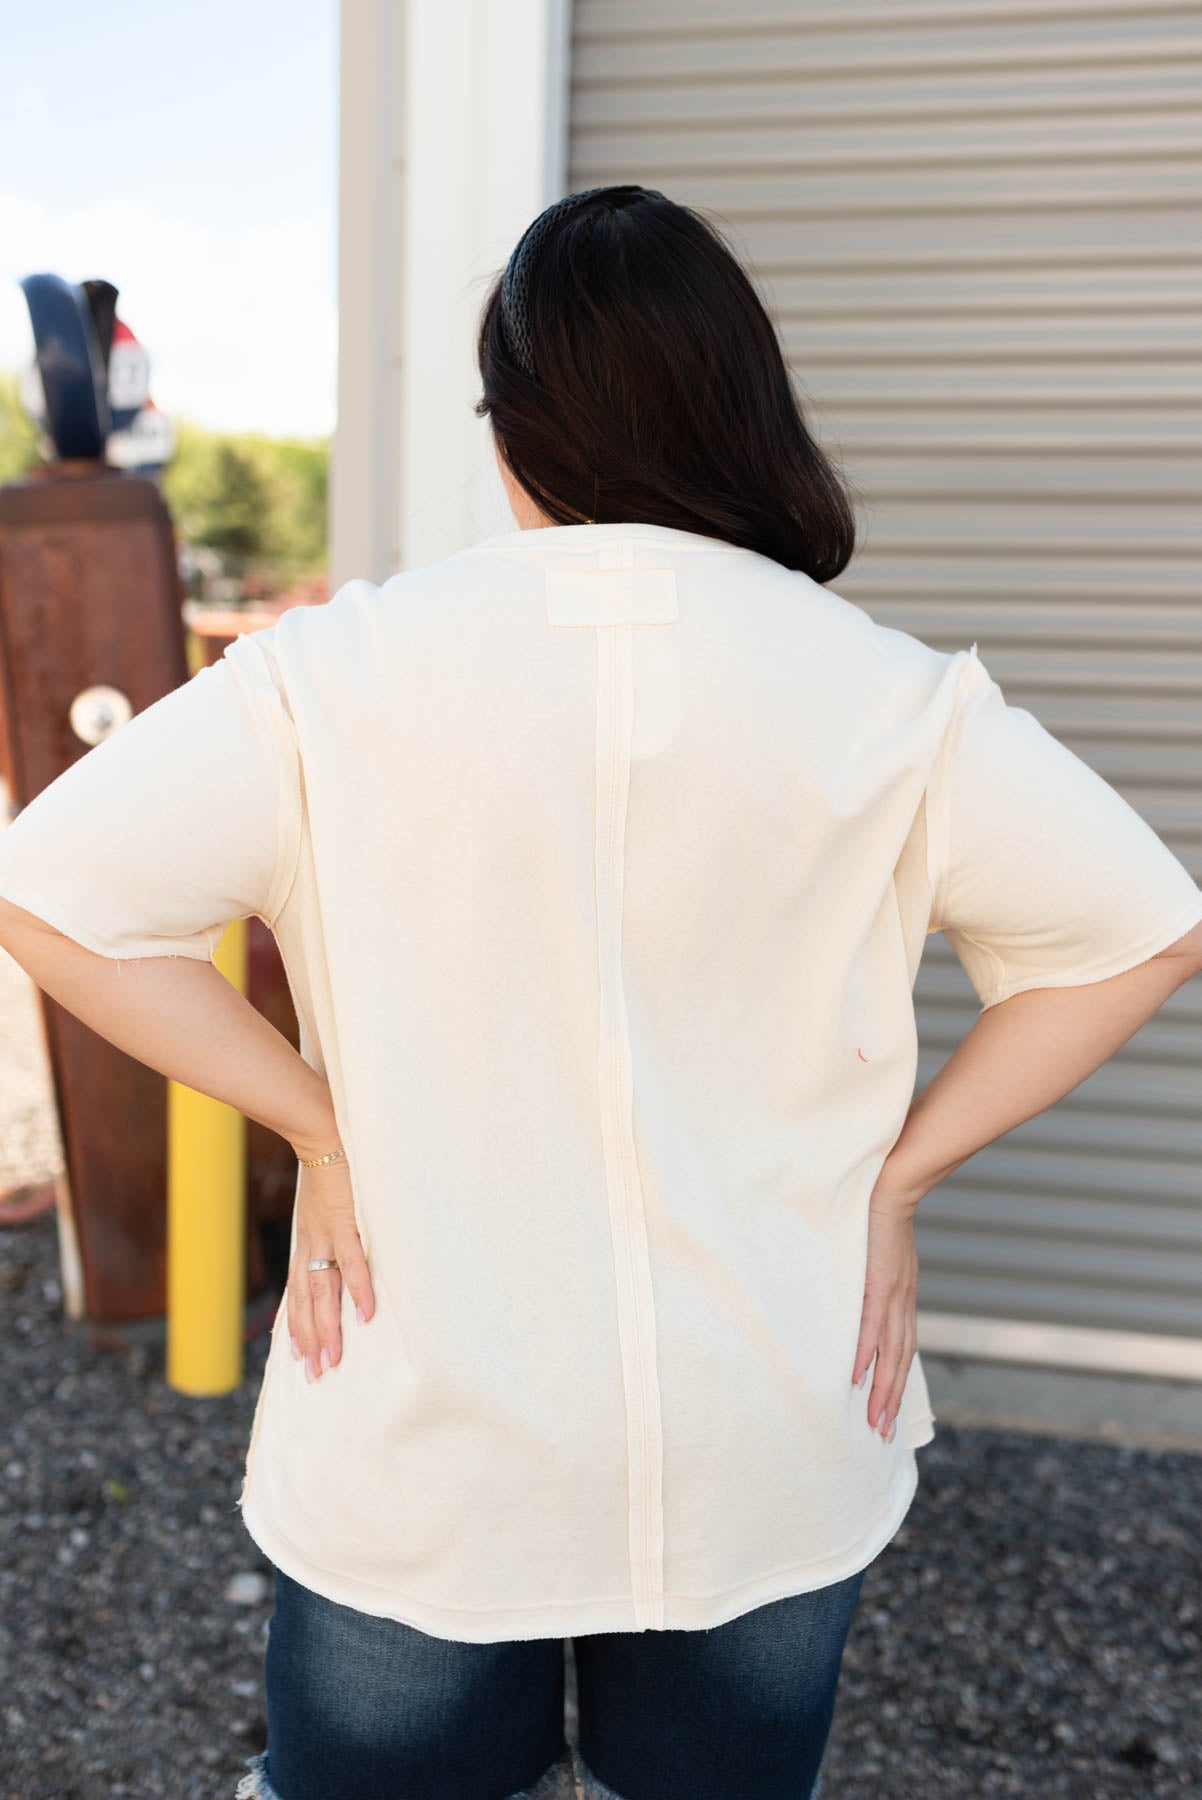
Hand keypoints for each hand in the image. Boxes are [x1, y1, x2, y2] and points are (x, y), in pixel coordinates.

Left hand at [285, 1146, 374, 1382]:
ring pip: (324, 1291)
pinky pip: (352, 1262)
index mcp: (307, 1243)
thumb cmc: (329, 1168)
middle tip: (316, 1375)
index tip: (300, 1358)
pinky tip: (366, 1315)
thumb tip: (339, 1253)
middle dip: (311, 1340)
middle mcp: (311, 1245)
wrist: (321, 1132)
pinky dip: (358, 1289)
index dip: (298, 1327)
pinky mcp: (345, 1221)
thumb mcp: (323, 1207)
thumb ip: (329, 1231)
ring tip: (333, 1359)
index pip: (298, 1294)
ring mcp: (326, 1236)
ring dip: (328, 1327)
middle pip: (307, 1302)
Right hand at [851, 1177, 921, 1442]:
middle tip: (880, 1435)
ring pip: (891, 1352)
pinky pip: (872, 1324)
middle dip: (891, 1401)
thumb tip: (849, 1300)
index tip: (886, 1414)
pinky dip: (866, 1353)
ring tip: (873, 1420)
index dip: (895, 1384)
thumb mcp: (876, 1256)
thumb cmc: (877, 1216)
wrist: (892, 1184)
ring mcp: (893, 1293)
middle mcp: (902, 1302)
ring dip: (882, 1389)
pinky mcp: (879, 1281)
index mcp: (901, 1298)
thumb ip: (868, 1280)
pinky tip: (858, 1377)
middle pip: (900, 1362)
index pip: (901, 1350)